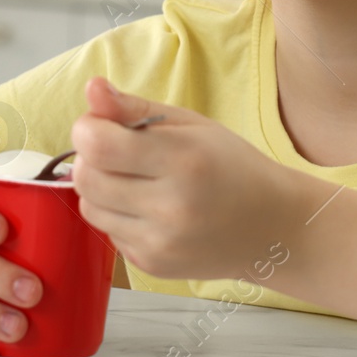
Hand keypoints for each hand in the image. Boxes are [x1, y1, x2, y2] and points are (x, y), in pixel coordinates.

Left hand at [69, 76, 304, 280]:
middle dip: (92, 158)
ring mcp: (159, 242)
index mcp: (183, 160)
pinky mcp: (151, 266)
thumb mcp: (190, 124)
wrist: (270, 228)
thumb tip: (92, 90)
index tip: (104, 125)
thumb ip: (134, 108)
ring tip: (137, 181)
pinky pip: (108, 233)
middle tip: (121, 152)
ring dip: (101, 189)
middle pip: (86, 178)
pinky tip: (151, 210)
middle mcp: (170, 207)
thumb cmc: (232, 166)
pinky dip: (118, 217)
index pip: (98, 145)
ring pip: (90, 208)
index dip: (88, 129)